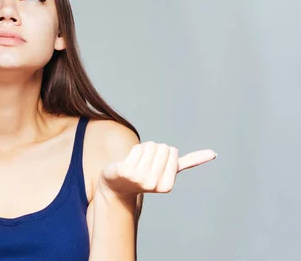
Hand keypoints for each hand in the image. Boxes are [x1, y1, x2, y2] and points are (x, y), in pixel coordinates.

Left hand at [98, 141, 216, 198]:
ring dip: (144, 149)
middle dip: (154, 150)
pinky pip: (137, 148)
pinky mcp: (125, 171)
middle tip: (145, 163)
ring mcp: (138, 178)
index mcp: (167, 186)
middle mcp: (153, 184)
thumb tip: (214, 153)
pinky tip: (128, 162)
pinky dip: (134, 150)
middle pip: (161, 147)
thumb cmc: (147, 174)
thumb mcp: (169, 170)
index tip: (157, 164)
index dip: (165, 152)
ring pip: (149, 145)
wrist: (118, 185)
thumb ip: (189, 162)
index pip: (173, 151)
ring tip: (138, 162)